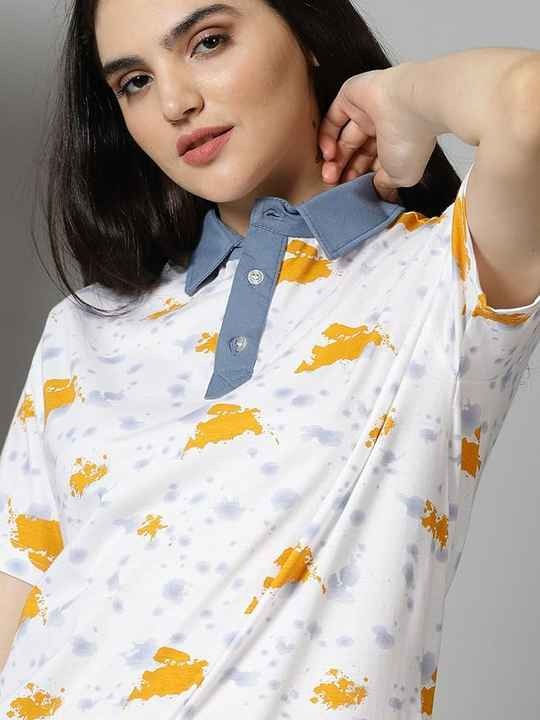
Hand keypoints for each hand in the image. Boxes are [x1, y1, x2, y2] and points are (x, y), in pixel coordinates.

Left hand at [317, 64, 437, 202]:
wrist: (412, 105)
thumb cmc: (410, 141)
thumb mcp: (399, 176)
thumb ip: (383, 184)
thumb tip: (376, 191)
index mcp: (397, 145)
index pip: (373, 164)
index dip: (360, 179)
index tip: (350, 192)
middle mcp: (382, 127)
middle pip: (356, 152)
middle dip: (344, 171)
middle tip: (335, 185)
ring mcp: (366, 110)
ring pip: (343, 138)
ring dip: (334, 159)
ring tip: (329, 176)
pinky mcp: (351, 95)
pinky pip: (333, 119)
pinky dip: (327, 137)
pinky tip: (328, 155)